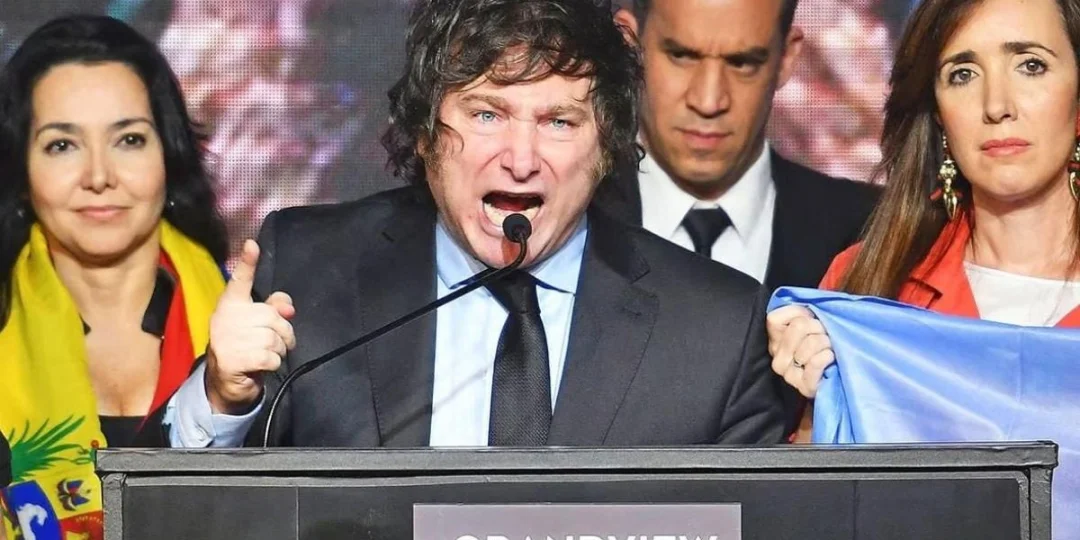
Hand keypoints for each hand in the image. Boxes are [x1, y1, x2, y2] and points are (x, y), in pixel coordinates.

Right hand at [205, 240, 296, 414]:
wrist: (225, 381)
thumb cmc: (246, 346)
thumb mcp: (259, 325)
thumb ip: (275, 309)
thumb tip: (288, 308)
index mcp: (232, 304)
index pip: (240, 280)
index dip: (248, 263)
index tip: (252, 244)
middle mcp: (226, 317)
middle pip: (272, 317)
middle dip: (284, 334)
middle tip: (277, 344)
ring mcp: (226, 338)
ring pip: (273, 339)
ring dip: (278, 351)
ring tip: (266, 355)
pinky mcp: (230, 359)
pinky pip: (269, 357)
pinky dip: (273, 363)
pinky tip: (261, 366)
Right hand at [767, 305, 833, 398]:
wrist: (835, 379)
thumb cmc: (823, 347)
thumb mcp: (808, 324)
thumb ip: (800, 313)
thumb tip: (806, 308)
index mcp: (774, 342)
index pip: (775, 318)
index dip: (799, 313)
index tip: (811, 318)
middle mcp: (777, 359)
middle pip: (798, 326)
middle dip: (818, 326)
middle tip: (825, 333)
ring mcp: (789, 375)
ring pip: (810, 343)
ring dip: (826, 342)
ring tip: (829, 347)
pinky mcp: (805, 387)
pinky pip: (815, 362)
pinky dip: (827, 356)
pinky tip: (830, 357)